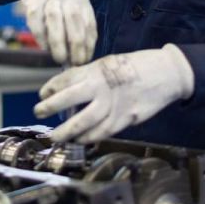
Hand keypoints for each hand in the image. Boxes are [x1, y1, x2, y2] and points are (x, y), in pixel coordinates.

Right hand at [16, 0, 96, 64]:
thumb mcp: (79, 0)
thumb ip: (82, 22)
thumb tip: (84, 52)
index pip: (88, 22)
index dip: (88, 44)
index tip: (86, 60)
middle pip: (73, 19)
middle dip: (75, 44)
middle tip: (75, 63)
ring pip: (55, 19)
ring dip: (58, 42)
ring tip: (60, 58)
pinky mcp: (33, 2)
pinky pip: (37, 21)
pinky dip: (41, 37)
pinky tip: (46, 47)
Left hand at [33, 46, 194, 142]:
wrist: (166, 72)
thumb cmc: (136, 66)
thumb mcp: (109, 63)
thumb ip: (90, 76)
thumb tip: (69, 89)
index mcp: (97, 69)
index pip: (67, 79)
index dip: (52, 88)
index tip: (42, 95)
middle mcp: (102, 86)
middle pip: (70, 99)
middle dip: (51, 107)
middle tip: (38, 113)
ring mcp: (113, 104)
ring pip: (84, 121)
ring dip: (68, 131)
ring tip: (56, 137)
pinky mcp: (125, 118)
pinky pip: (103, 131)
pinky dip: (90, 137)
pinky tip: (80, 140)